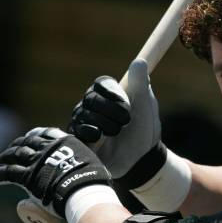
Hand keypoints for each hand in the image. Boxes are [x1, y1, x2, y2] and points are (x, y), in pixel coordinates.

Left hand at [0, 127, 111, 216]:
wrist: (84, 190)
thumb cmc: (93, 181)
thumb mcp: (93, 163)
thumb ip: (86, 162)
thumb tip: (93, 169)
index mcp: (65, 142)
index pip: (46, 132)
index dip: (36, 134)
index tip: (31, 134)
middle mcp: (48, 148)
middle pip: (28, 142)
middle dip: (19, 144)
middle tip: (12, 148)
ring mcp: (36, 161)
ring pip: (16, 154)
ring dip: (7, 155)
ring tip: (1, 158)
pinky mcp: (27, 176)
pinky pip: (7, 173)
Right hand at [68, 58, 161, 178]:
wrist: (141, 161)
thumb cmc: (144, 132)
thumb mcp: (147, 107)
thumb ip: (142, 85)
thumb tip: (139, 62)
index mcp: (109, 95)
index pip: (102, 83)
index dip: (113, 92)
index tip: (127, 104)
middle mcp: (92, 106)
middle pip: (91, 98)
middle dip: (111, 110)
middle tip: (126, 122)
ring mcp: (83, 122)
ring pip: (83, 114)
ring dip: (104, 123)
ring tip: (116, 133)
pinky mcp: (78, 139)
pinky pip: (75, 130)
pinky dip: (90, 132)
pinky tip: (100, 137)